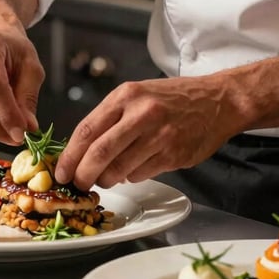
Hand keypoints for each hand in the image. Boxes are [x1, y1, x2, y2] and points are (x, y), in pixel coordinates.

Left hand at [54, 75, 237, 190]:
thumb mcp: (137, 94)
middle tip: (78, 183)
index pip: (87, 130)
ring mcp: (159, 135)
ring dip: (107, 179)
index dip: (70, 155)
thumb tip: (81, 149)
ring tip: (107, 177)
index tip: (61, 171)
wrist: (217, 100)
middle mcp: (141, 113)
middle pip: (99, 153)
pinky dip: (130, 177)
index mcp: (126, 96)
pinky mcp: (173, 154)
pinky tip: (133, 169)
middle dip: (83, 174)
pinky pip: (140, 174)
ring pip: (119, 169)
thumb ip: (111, 117)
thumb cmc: (173, 98)